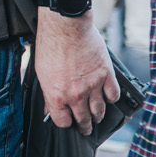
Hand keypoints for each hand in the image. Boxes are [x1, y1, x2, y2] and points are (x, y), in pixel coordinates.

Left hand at [33, 6, 118, 133]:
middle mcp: (76, 95)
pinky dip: (111, 98)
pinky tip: (108, 98)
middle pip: (83, 120)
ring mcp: (93, 86)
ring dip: (98, 116)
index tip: (68, 123)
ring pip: (100, 111)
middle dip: (85, 127)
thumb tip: (50, 109)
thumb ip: (48, 95)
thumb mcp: (41, 74)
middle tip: (86, 129)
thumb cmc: (50, 46)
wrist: (66, 27)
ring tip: (98, 117)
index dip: (66, 124)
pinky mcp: (106, 75)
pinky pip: (113, 95)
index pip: (63, 122)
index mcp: (57, 96)